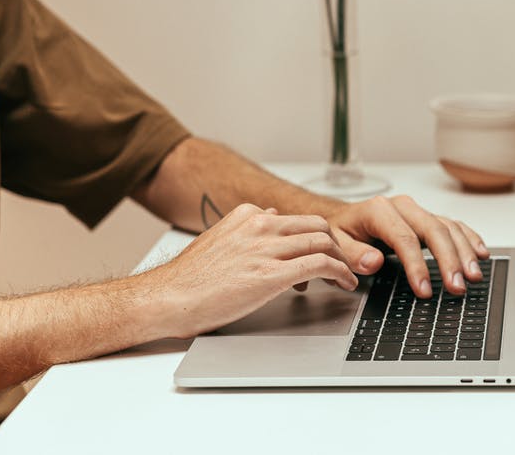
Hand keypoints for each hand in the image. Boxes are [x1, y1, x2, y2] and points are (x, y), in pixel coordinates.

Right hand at [139, 203, 357, 338]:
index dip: (315, 238)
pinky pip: (320, 265)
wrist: (167, 298)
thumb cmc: (189, 279)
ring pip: (324, 242)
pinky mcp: (270, 274)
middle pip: (317, 225)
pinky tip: (345, 283)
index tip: (323, 253)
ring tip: (347, 276)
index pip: (297, 219)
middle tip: (342, 263)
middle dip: (336, 245)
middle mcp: (259, 226)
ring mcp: (266, 249)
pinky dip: (341, 272)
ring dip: (343, 260)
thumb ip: (247, 229)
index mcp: (248, 215)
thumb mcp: (219, 239)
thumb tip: (271, 217)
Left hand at [324, 195, 486, 297]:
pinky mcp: (427, 219)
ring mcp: (418, 212)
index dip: (417, 266)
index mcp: (379, 210)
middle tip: (457, 286)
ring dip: (464, 252)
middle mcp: (403, 207)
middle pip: (434, 230)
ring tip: (473, 276)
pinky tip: (480, 253)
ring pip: (448, 228)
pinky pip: (454, 225)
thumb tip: (374, 262)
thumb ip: (352, 254)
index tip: (424, 290)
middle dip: (449, 260)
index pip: (404, 239)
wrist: (344, 218)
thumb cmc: (341, 232)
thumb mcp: (335, 244)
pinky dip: (469, 239)